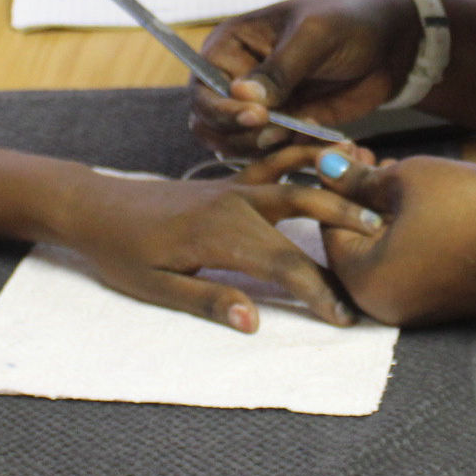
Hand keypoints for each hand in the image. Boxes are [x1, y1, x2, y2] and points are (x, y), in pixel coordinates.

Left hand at [51, 168, 386, 332]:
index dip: (316, 293)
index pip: (283, 266)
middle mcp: (233, 204)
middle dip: (344, 229)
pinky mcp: (229, 183)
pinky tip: (334, 154)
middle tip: (382, 246)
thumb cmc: (120, 252)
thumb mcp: (154, 287)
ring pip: (296, 181)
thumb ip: (207, 301)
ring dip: (336, 184)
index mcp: (218, 234)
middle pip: (303, 214)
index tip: (344, 316)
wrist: (93, 207)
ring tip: (375, 187)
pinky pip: (276, 167)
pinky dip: (306, 159)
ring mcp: (233, 188)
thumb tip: (253, 321)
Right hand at [191, 0, 421, 157]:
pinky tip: (317, 141)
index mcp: (231, 44)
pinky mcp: (282, 126)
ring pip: (235, 144)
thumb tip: (239, 96)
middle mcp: (235, 76)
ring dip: (263, 149)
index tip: (258, 117)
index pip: (202, 87)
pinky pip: (269, 152)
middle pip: (210, 122)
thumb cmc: (352, 23)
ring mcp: (258, 105)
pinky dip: (288, 155)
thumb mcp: (315, 38)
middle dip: (241, 135)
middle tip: (279, 134)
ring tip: (301, 133)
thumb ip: (279, 69)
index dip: (221, 109)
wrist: (393, 44)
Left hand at [309, 154, 475, 326]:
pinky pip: (411, 263)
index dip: (337, 181)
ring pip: (384, 250)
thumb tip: (326, 167)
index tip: (348, 149)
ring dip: (385, 211)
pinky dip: (409, 232)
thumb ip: (359, 179)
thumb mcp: (409, 179)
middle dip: (361, 195)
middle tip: (368, 155)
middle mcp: (383, 305)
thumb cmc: (475, 209)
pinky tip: (422, 198)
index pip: (329, 224)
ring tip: (395, 169)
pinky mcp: (442, 303)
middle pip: (355, 240)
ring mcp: (414, 308)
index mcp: (365, 280)